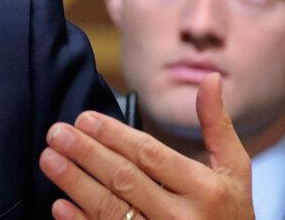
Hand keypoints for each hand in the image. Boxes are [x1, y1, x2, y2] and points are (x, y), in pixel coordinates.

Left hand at [38, 73, 252, 219]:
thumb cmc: (232, 213)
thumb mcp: (234, 171)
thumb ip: (217, 126)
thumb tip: (210, 78)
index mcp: (205, 190)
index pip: (151, 156)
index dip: (115, 136)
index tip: (85, 118)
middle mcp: (182, 218)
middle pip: (125, 180)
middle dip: (87, 154)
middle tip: (57, 133)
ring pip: (111, 210)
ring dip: (76, 184)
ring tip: (49, 159)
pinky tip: (59, 205)